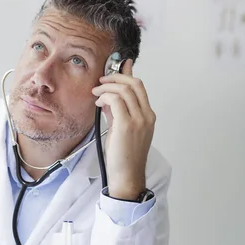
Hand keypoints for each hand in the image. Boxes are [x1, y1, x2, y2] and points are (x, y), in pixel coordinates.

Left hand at [91, 60, 155, 200]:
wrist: (127, 176)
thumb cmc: (124, 157)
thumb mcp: (120, 130)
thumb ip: (116, 112)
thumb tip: (107, 97)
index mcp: (148, 116)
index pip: (139, 87)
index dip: (127, 74)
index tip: (115, 68)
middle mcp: (146, 116)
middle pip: (134, 83)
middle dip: (116, 77)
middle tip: (101, 81)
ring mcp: (139, 120)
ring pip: (125, 89)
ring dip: (108, 86)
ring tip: (96, 92)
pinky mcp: (127, 124)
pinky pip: (116, 100)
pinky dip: (105, 96)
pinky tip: (98, 101)